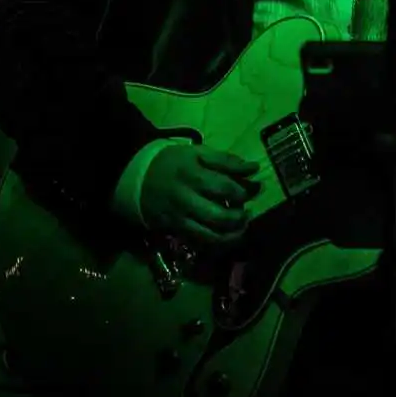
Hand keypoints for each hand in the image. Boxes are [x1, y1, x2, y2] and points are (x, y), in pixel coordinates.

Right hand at [140, 144, 260, 243]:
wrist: (138, 177)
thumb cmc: (174, 162)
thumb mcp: (198, 153)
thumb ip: (227, 161)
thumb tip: (254, 168)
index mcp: (192, 176)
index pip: (225, 188)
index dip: (245, 192)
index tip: (257, 189)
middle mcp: (185, 200)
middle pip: (219, 217)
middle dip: (240, 218)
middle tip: (248, 212)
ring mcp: (178, 219)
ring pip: (210, 236)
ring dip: (231, 235)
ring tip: (241, 227)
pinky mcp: (174, 231)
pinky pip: (198, 243)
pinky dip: (216, 243)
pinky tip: (226, 235)